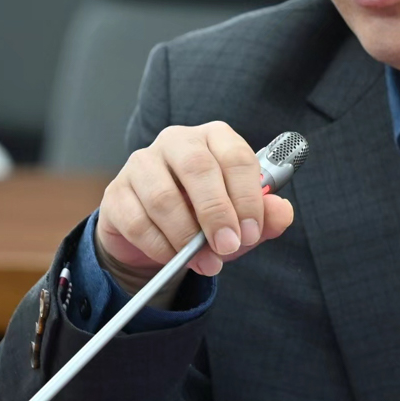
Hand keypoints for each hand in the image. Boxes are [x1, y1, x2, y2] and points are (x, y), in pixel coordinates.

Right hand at [92, 122, 296, 308]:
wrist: (158, 235)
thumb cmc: (205, 217)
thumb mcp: (240, 219)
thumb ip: (265, 217)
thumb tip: (282, 213)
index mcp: (214, 138)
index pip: (234, 156)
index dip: (246, 196)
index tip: (251, 231)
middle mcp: (177, 142)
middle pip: (197, 168)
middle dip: (216, 213)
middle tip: (229, 247)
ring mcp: (141, 164)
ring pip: (163, 196)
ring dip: (186, 236)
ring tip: (205, 262)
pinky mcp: (116, 193)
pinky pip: (137, 221)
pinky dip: (159, 246)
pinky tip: (174, 259)